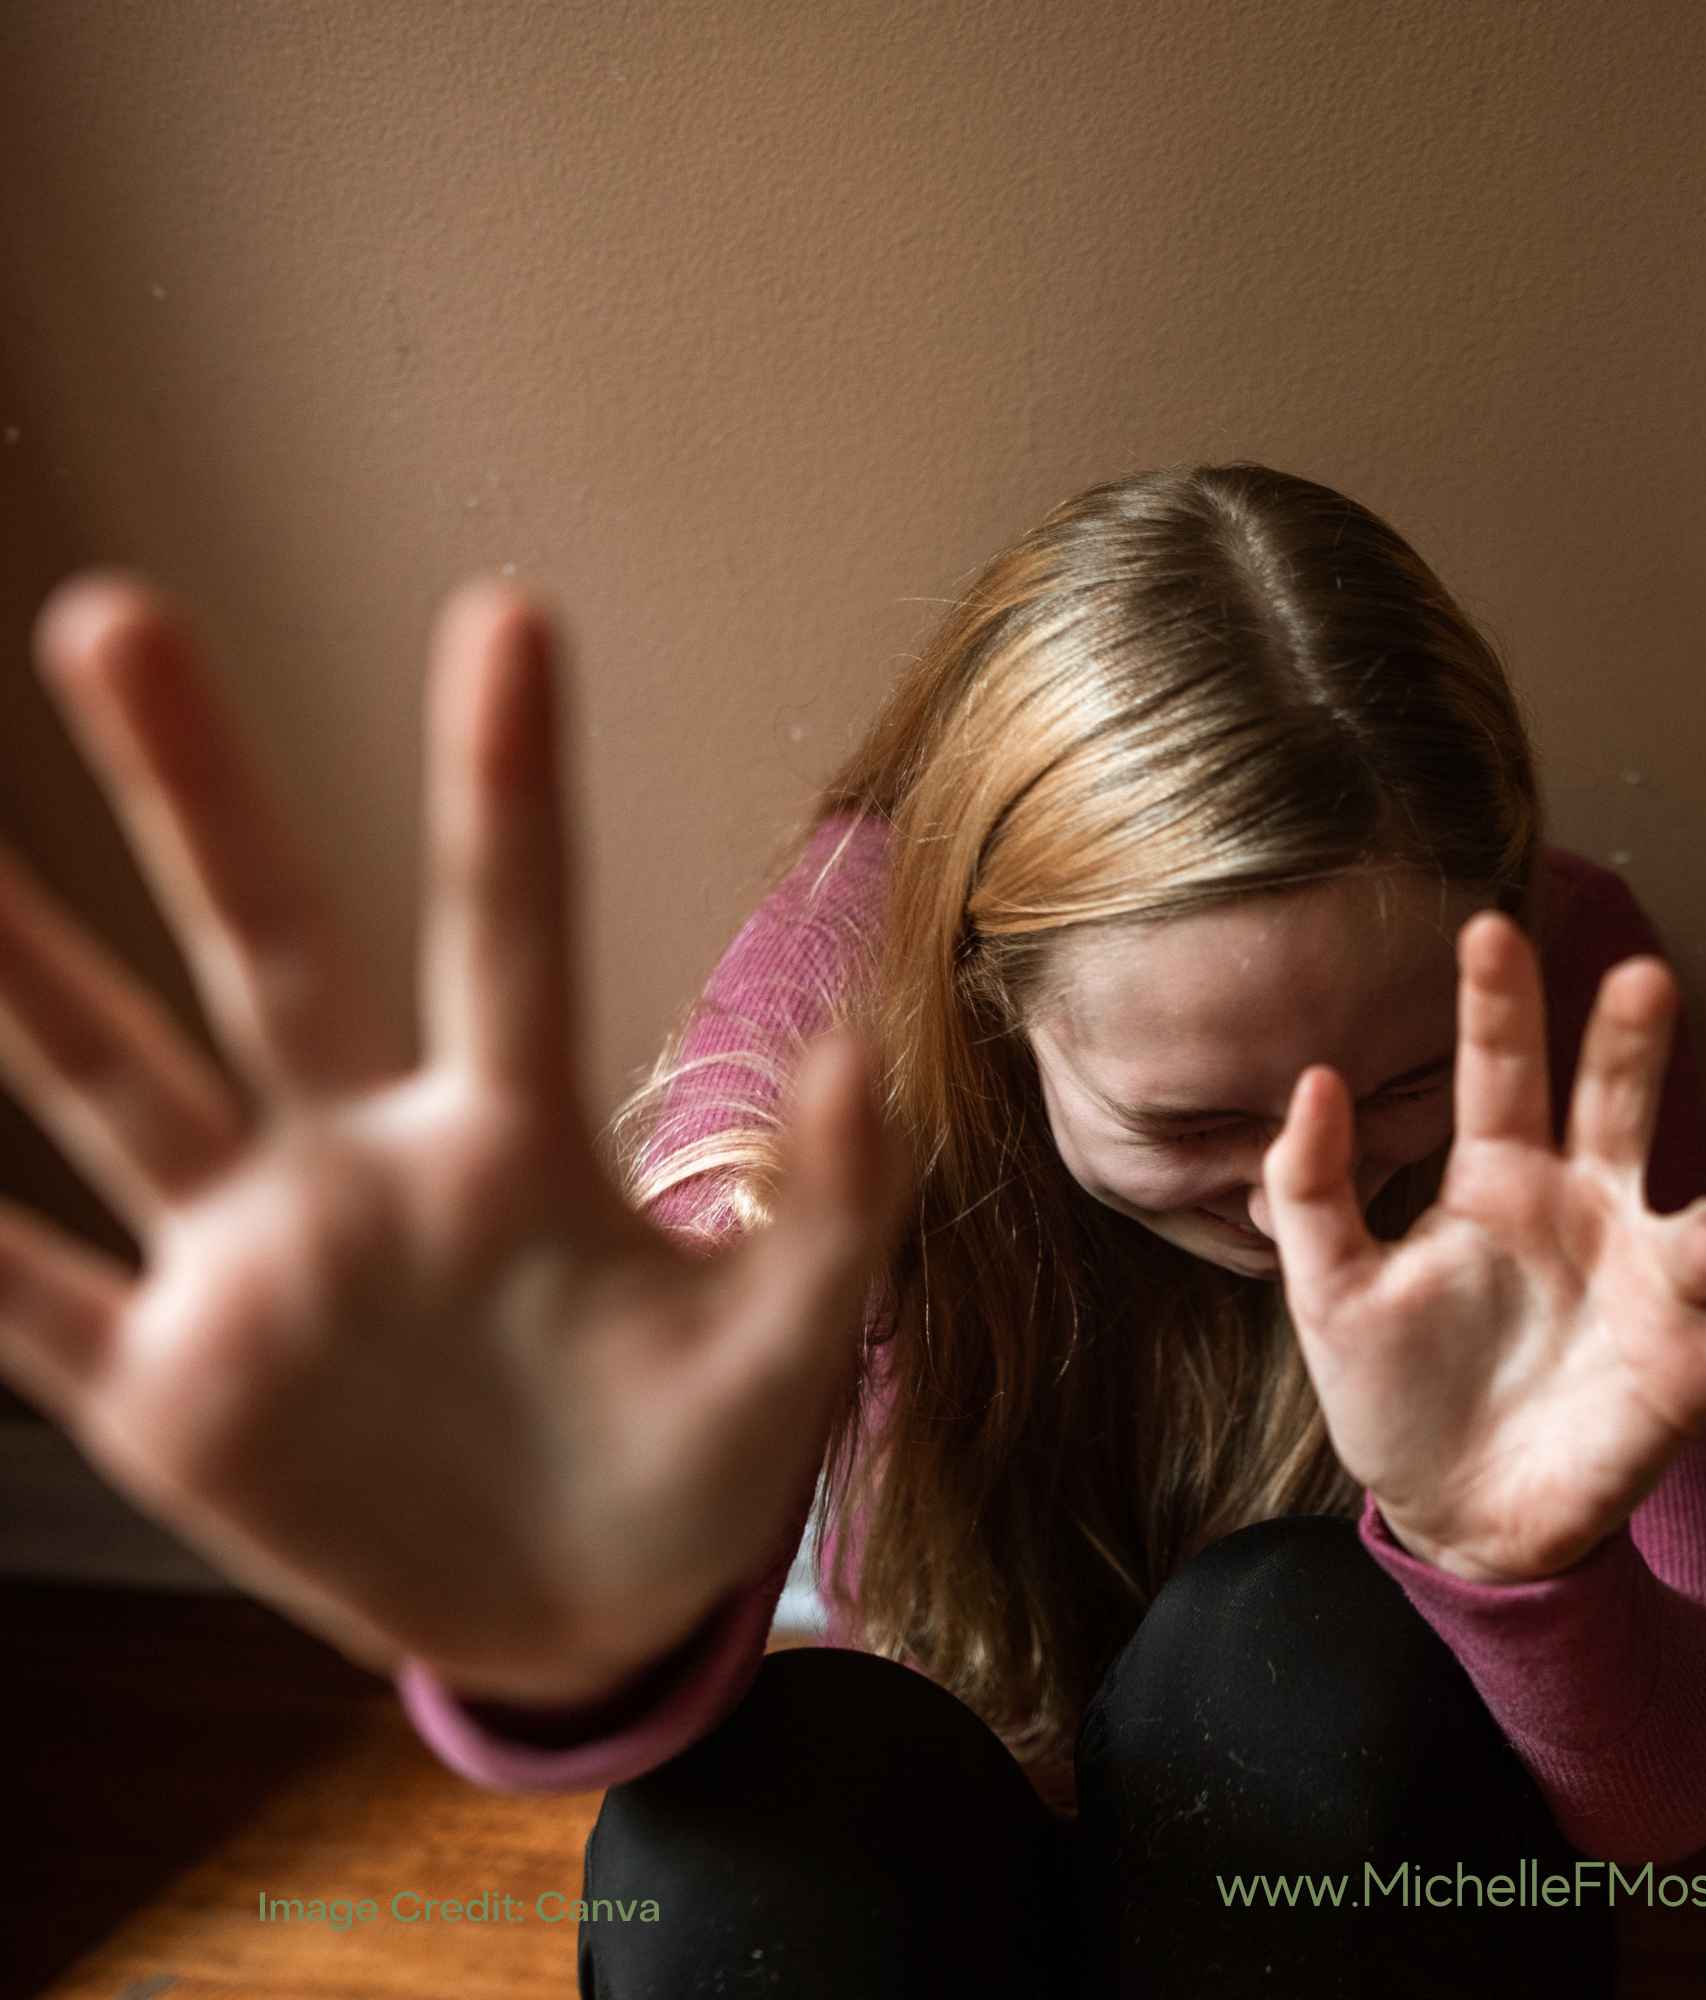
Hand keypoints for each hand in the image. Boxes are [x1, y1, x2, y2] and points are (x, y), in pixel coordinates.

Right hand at [0, 573, 912, 1699]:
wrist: (589, 1605)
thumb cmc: (697, 1455)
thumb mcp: (786, 1348)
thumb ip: (830, 1209)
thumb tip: (864, 1053)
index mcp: (518, 1142)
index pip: (510, 934)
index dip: (505, 786)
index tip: (507, 614)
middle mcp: (365, 1162)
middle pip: (270, 949)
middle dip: (196, 793)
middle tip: (117, 611)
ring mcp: (254, 1265)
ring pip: (110, 1083)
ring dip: (20, 969)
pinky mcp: (171, 1390)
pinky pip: (24, 1299)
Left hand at [1258, 908, 1705, 1582]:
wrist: (1444, 1510)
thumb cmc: (1388, 1387)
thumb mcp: (1328, 1290)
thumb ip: (1312, 1189)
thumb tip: (1315, 1079)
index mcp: (1496, 1179)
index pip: (1499, 1071)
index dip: (1497, 1002)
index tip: (1487, 927)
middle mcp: (1584, 1210)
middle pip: (1617, 1105)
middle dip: (1631, 1043)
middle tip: (1641, 979)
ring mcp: (1644, 1286)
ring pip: (1705, 1226)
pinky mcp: (1690, 1373)